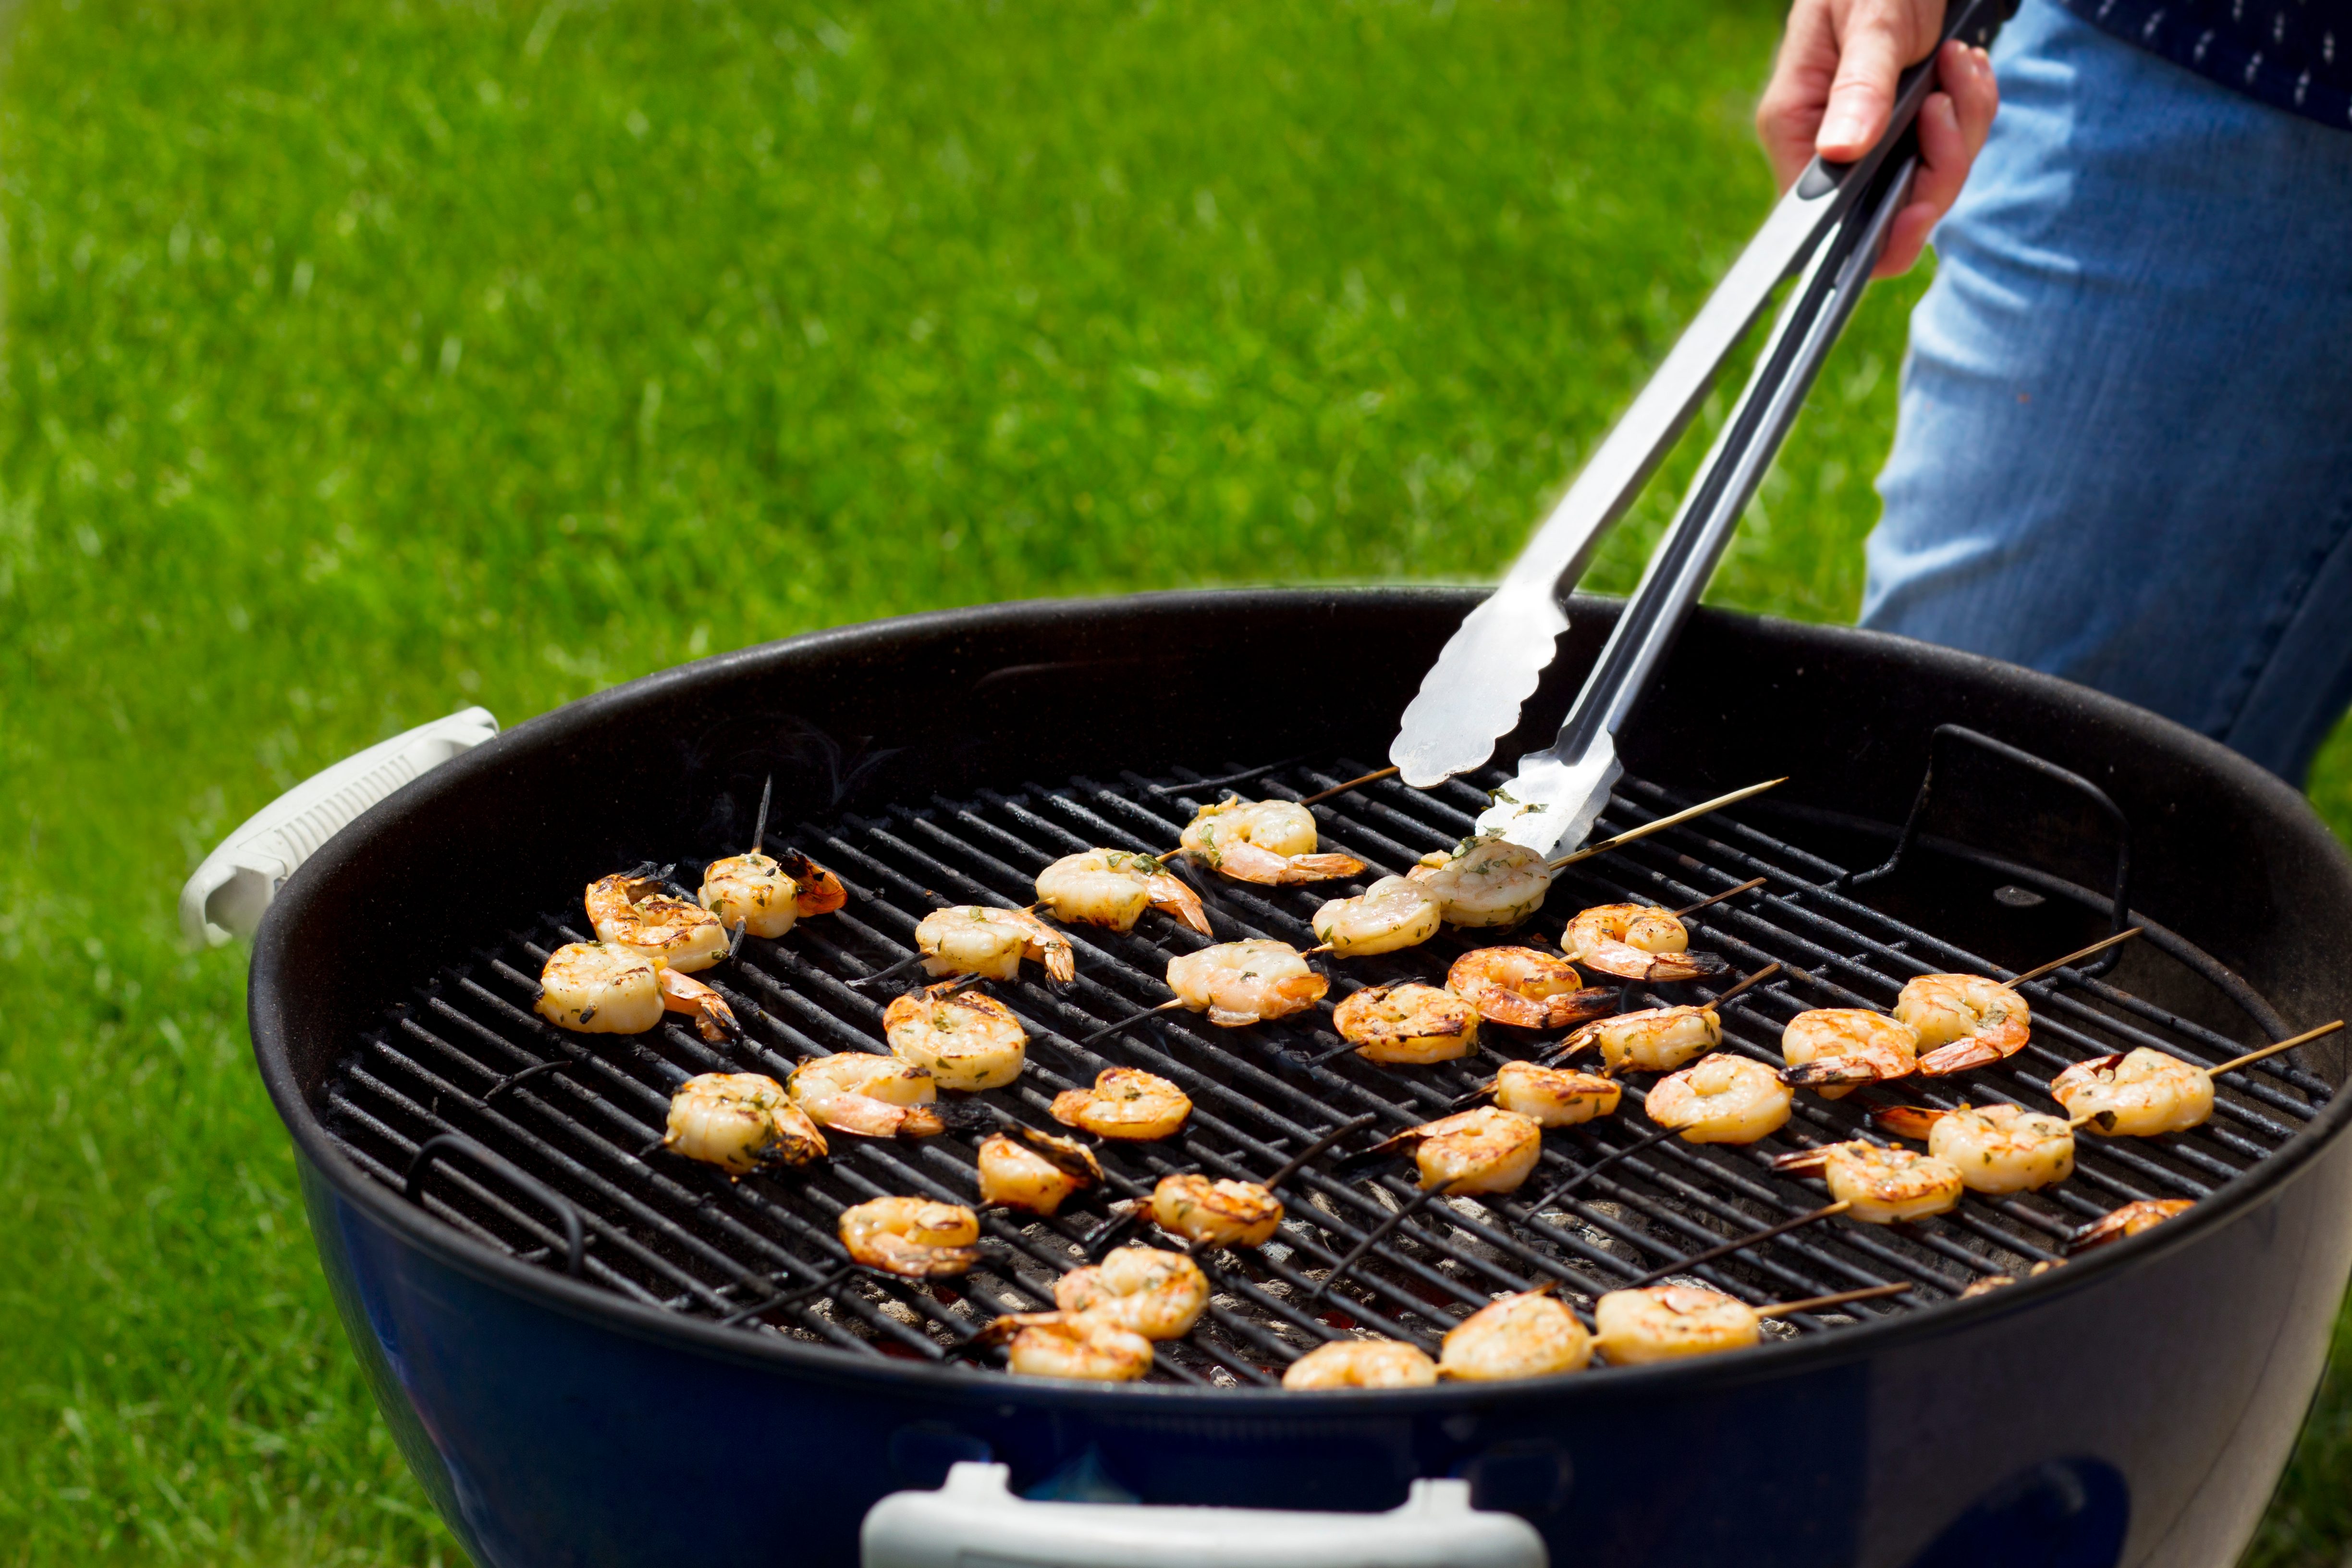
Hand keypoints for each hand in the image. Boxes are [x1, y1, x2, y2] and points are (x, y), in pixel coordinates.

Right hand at [1755, 0, 1999, 276]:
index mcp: (1797, 128)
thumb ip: (1859, 85)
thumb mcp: (1869, 18)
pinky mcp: (1905, 130)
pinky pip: (1951, 149)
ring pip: (1931, 181)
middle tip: (1950, 97)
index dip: (1877, 235)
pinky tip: (1965, 66)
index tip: (1921, 206)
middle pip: (1890, 211)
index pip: (1825, 223)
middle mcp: (1829, 149)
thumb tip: (1841, 151)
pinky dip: (1971, 110)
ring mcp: (1870, 142)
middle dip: (1941, 164)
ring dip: (1964, 125)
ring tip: (1961, 62)